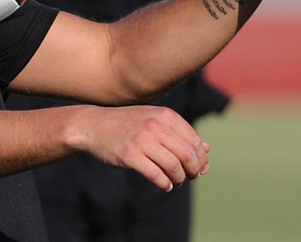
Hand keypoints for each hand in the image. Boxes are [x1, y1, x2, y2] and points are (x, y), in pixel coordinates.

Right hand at [68, 105, 209, 191]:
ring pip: (174, 167)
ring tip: (175, 182)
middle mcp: (155, 126)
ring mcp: (141, 140)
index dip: (201, 159)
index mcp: (164, 115)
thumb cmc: (127, 124)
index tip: (199, 167)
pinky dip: (165, 184)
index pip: (195, 141)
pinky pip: (156, 175)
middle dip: (194, 171)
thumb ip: (179, 132)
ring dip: (179, 180)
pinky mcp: (129, 155)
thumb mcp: (154, 119)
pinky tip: (164, 185)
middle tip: (191, 177)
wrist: (93, 125)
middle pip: (188, 155)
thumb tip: (207, 149)